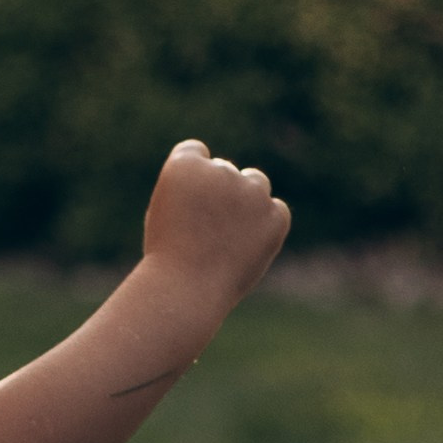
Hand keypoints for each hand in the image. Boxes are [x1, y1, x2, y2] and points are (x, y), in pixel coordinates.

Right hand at [143, 137, 289, 307]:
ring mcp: (251, 191)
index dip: (192, 180)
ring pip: (255, 183)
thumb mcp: (166, 211)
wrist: (186, 290)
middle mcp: (220, 170)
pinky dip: (266, 224)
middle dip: (218, 194)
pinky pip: (276, 211)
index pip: (195, 153)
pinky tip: (245, 247)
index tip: (188, 205)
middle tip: (205, 232)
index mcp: (185, 164)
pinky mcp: (275, 215)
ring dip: (246, 200)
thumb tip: (226, 181)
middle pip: (225, 171)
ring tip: (227, 236)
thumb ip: (194, 188)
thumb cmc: (167, 255)